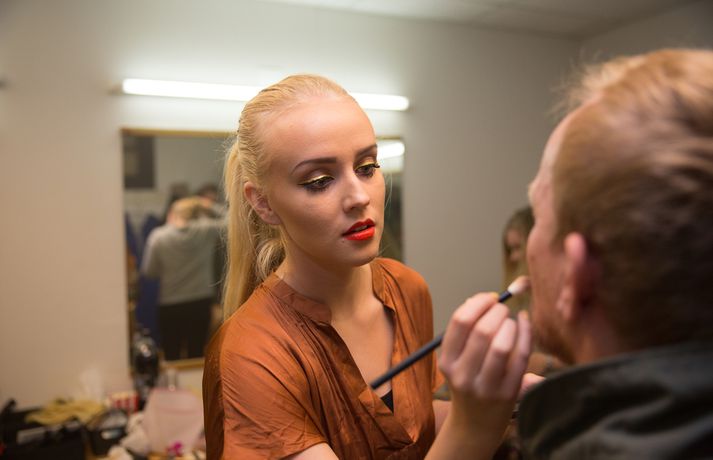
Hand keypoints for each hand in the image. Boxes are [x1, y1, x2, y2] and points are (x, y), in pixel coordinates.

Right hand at [437, 293, 531, 452]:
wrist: (475, 425)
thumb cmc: (469, 381)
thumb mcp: (457, 360)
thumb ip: (466, 332)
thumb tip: (479, 299)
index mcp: (447, 361)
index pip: (460, 321)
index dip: (478, 303)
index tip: (489, 298)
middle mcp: (462, 375)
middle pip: (481, 330)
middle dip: (497, 311)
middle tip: (503, 309)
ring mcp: (485, 386)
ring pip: (501, 345)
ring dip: (510, 324)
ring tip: (511, 321)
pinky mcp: (507, 393)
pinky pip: (520, 358)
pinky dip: (526, 334)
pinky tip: (525, 324)